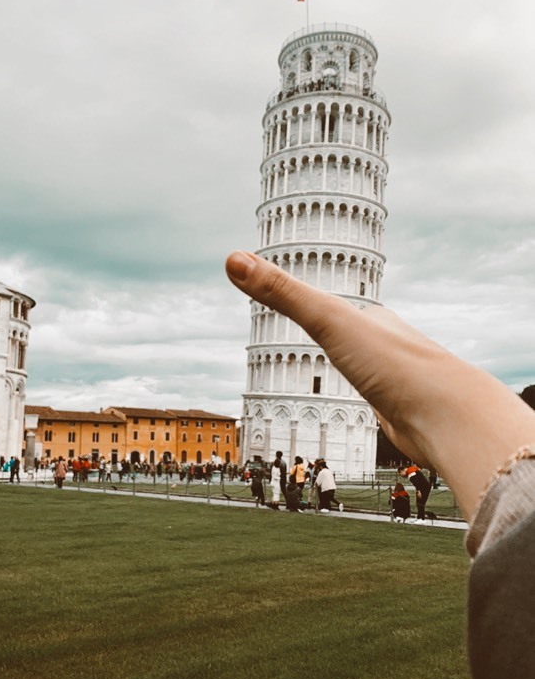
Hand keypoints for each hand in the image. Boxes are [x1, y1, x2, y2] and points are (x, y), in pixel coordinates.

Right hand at [225, 250, 534, 518]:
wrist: (446, 420)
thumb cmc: (393, 364)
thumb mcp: (327, 321)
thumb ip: (282, 293)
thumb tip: (231, 259)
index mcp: (371, 317)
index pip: (332, 304)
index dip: (309, 299)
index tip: (290, 292)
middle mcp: (384, 344)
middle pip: (349, 333)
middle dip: (329, 328)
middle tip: (303, 322)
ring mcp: (392, 379)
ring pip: (362, 366)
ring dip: (346, 363)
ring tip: (329, 362)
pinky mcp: (396, 414)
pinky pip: (368, 399)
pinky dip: (356, 397)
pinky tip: (357, 406)